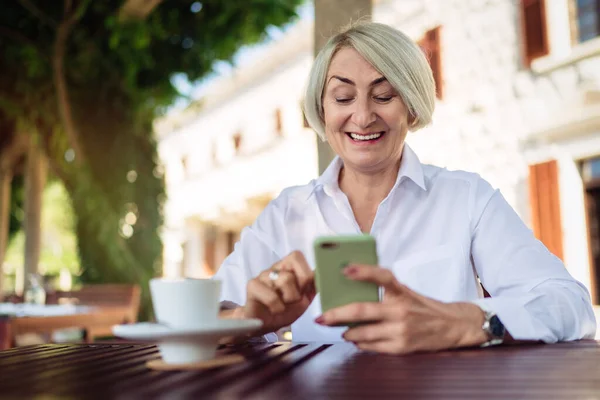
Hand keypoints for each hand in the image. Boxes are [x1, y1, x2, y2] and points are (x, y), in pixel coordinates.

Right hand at [243, 251, 315, 334]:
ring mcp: (262, 276)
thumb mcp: (305, 298)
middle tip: (291, 301)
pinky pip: (271, 296)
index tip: (302, 290)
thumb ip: (315, 284)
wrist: (265, 324)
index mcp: (287, 267)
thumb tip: (326, 271)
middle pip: (293, 273)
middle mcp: (274, 268)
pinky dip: (277, 307)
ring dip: (287, 301)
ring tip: (282, 306)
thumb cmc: (285, 308)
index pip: (297, 256)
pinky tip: (273, 310)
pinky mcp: (252, 286)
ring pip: (284, 281)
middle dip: (296, 294)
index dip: (304, 274)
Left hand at [315, 265, 487, 354]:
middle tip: (321, 317)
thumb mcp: (405, 292)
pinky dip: (360, 343)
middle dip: (336, 315)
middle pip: (361, 311)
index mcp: (401, 291)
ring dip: (346, 332)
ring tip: (338, 329)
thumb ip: (382, 290)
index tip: (344, 269)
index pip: (381, 276)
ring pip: (363, 333)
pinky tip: (356, 339)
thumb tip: (349, 290)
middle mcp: (400, 310)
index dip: (362, 271)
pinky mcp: (402, 347)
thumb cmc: (422, 306)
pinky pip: (372, 347)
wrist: (452, 326)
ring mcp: (401, 330)